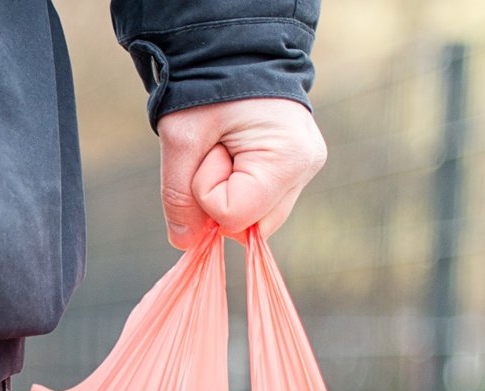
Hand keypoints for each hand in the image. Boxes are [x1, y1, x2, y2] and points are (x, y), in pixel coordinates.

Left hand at [157, 97, 326, 248]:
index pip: (234, 217)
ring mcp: (306, 170)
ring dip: (229, 194)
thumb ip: (178, 197)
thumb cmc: (207, 89)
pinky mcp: (297, 169)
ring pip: (256, 219)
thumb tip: (186, 243)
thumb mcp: (180, 139)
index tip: (209, 152)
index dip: (206, 193)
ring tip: (228, 149)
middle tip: (217, 152)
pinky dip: (239, 187)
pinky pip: (260, 202)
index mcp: (288, 159)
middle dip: (219, 200)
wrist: (234, 51)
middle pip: (250, 227)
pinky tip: (237, 154)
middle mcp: (306, 168)